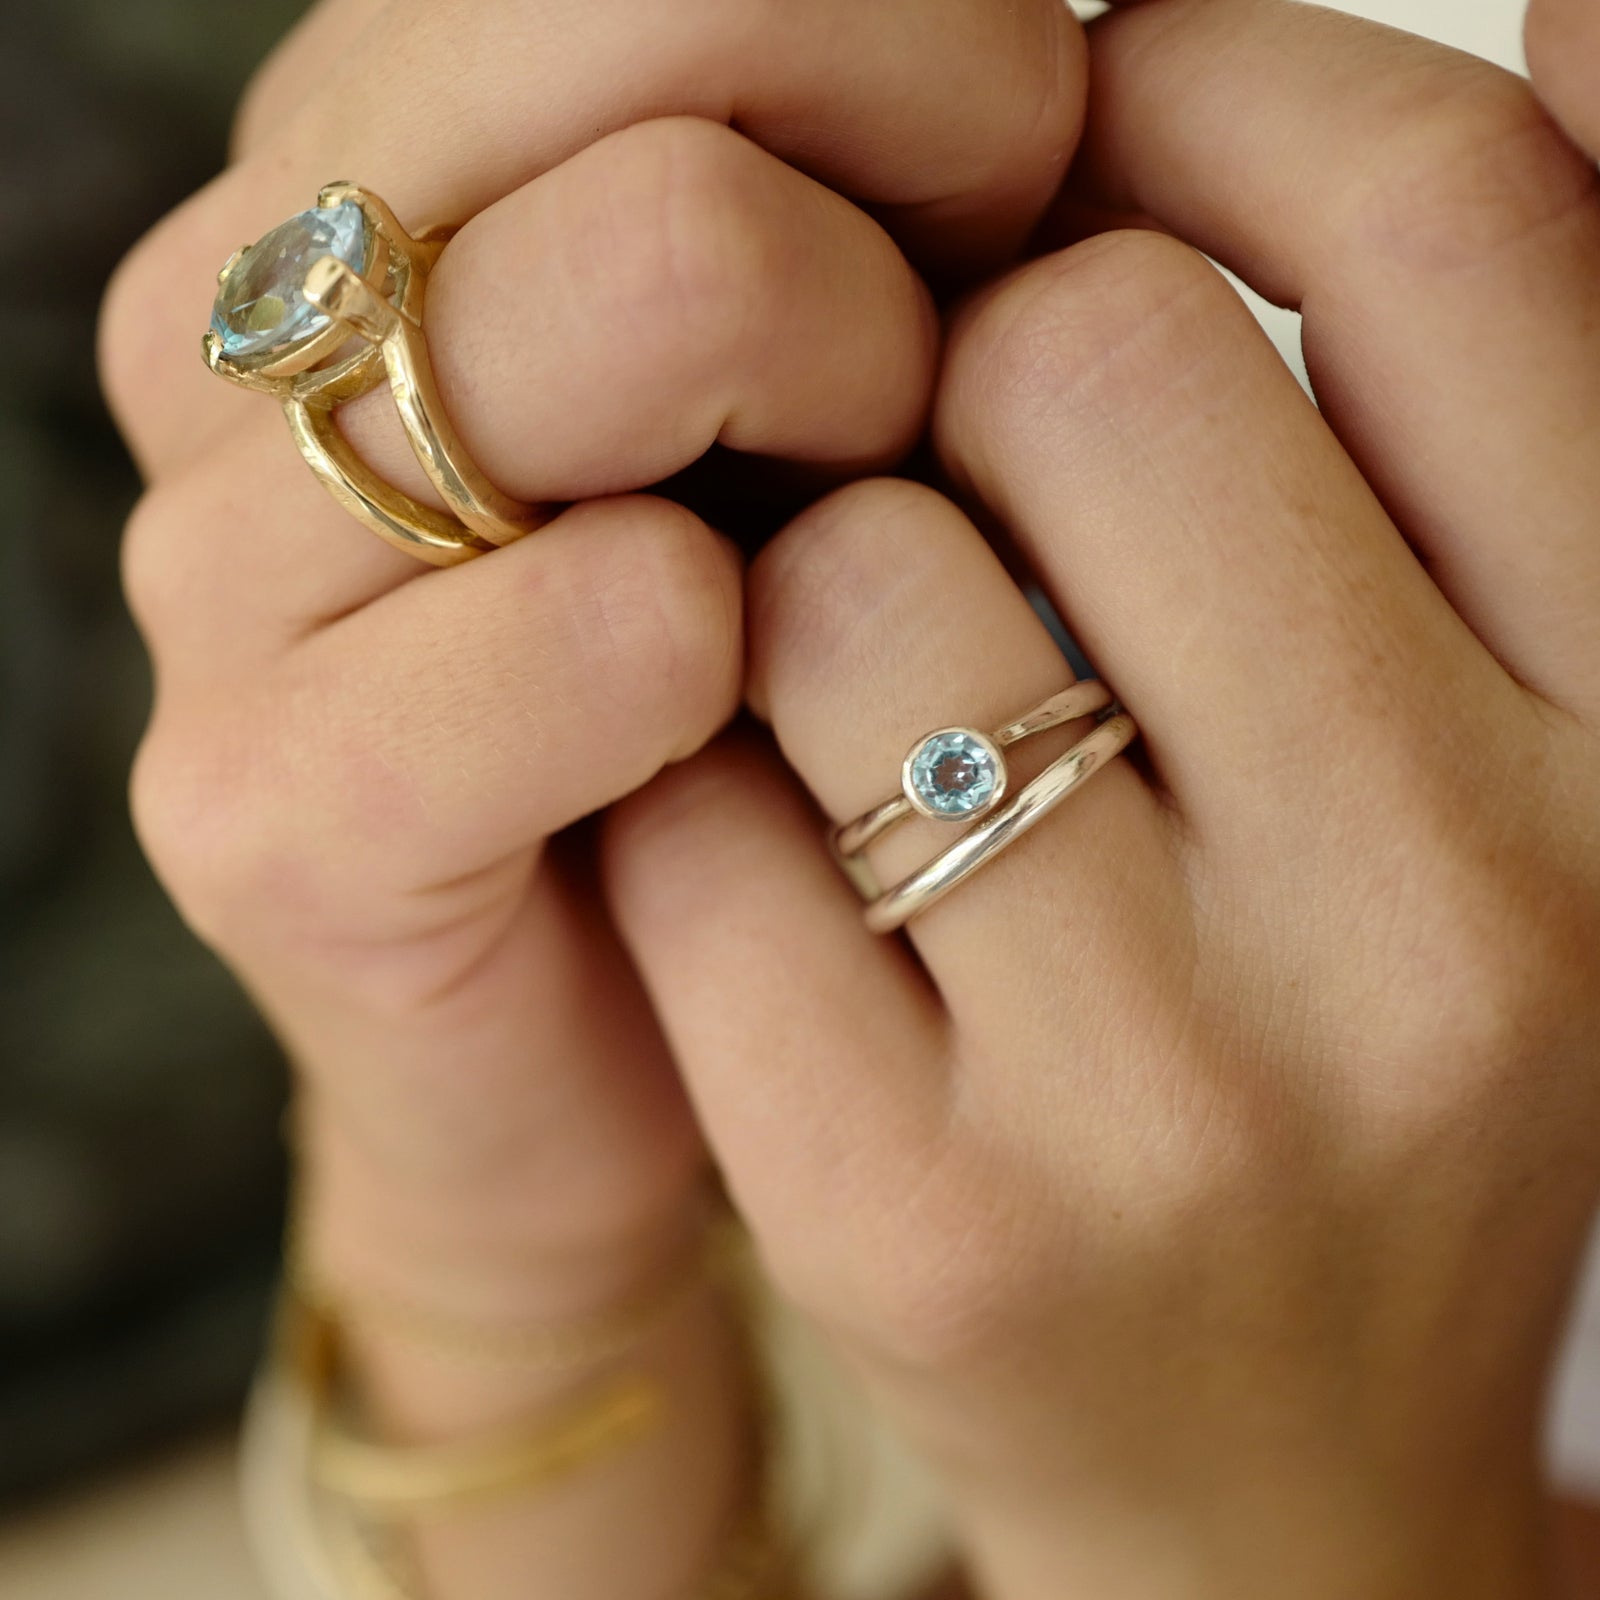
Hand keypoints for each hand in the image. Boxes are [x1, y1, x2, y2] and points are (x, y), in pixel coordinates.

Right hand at [98, 2, 1084, 1594]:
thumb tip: (1028, 41)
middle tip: (973, 349)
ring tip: (881, 538)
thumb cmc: (748, 673)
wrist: (633, 1016)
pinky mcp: (262, 806)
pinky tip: (750, 697)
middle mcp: (257, 316)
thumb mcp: (820, 368)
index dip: (904, 31)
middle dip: (914, 169)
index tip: (1016, 170)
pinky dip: (739, 650)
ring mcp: (226, 562)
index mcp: (361, 161)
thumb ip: (861, 180)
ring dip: (866, 406)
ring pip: (650, 279)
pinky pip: (588, 624)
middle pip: (654, 36)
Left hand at [603, 2, 1599, 1594]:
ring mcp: (1174, 1088)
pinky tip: (780, 869)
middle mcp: (1459, 911)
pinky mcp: (917, 1218)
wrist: (1269, 1459)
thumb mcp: (1538, 722)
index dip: (1215, 97)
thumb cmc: (1376, 1050)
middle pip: (1088, 354)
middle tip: (968, 480)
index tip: (1094, 138)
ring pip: (849, 575)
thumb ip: (1520, 386)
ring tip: (890, 717)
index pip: (1438, 216)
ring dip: (818, 589)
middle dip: (977, 367)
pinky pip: (700, 825)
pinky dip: (700, 797)